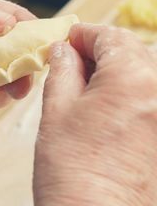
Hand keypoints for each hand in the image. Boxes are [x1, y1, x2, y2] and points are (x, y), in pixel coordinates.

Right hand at [34, 24, 156, 205]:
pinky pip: (149, 97)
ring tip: (85, 85)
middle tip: (71, 61)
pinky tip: (105, 104)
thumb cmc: (72, 171)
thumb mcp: (57, 108)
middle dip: (100, 51)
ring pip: (142, 74)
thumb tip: (63, 51)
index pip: (110, 37)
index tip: (68, 40)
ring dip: (115, 71)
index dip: (84, 35)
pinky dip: (128, 90)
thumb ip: (62, 70)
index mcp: (134, 78)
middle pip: (131, 52)